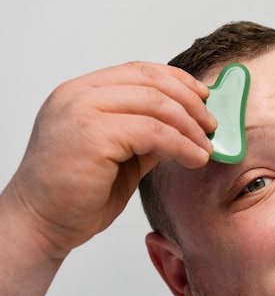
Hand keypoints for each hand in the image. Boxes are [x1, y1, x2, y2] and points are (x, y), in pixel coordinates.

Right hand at [3, 61, 215, 258]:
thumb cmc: (76, 194)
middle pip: (152, 82)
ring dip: (190, 127)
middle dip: (191, 103)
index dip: (178, 80)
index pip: (139, 71)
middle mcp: (79, 94)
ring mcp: (83, 110)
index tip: (204, 96)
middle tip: (211, 126)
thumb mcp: (120, 155)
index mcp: (82, 93)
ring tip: (206, 148)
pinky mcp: (93, 134)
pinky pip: (154, 132)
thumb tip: (187, 127)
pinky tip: (195, 158)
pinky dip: (182, 145)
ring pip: (157, 104)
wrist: (42, 224)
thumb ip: (147, 135)